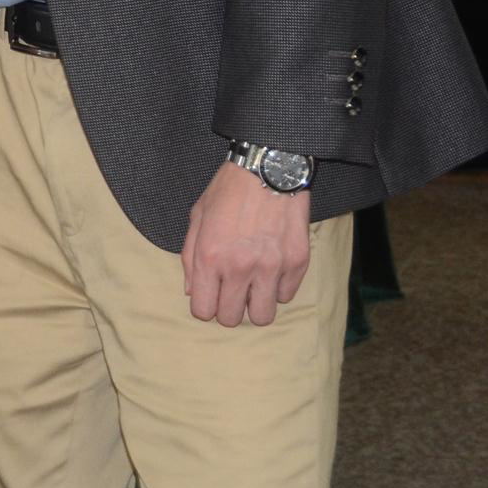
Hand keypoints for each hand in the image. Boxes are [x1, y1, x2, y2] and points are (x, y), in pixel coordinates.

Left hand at [180, 162, 309, 326]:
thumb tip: (192, 291)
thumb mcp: (198, 216)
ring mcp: (271, 267)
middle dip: (228, 308)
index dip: (205, 305)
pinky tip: (272, 266)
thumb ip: (190, 257)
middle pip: (232, 319)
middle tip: (232, 290)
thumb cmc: (228, 190)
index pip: (203, 311)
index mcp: (210, 256)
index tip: (210, 295)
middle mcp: (240, 267)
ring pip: (263, 316)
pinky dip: (278, 287)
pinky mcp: (297, 263)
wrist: (270, 168)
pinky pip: (286, 296)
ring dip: (255, 303)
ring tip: (254, 283)